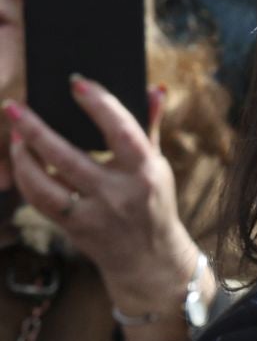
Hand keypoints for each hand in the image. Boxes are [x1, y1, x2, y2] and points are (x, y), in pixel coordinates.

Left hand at [3, 79, 205, 340]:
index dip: (100, 106)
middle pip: (69, 158)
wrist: (148, 257)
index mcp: (146, 172)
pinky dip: (26, 178)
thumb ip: (150, 127)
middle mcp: (119, 194)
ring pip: (45, 184)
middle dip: (37, 130)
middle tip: (14, 106)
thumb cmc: (153, 201)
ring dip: (22, 157)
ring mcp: (94, 214)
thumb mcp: (158, 164)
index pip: (122, 132)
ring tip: (13, 133)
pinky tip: (20, 159)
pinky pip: (40, 201)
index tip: (76, 83)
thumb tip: (154, 88)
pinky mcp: (73, 228)